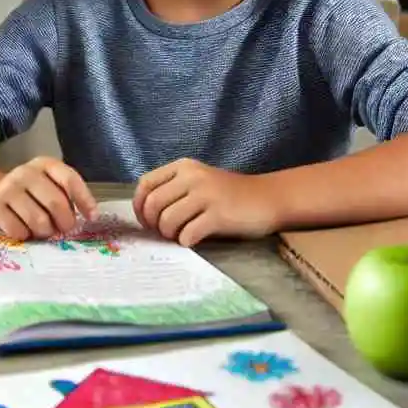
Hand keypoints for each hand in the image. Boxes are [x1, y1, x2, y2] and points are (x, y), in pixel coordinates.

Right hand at [0, 156, 98, 240]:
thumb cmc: (30, 192)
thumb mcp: (49, 184)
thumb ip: (67, 195)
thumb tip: (90, 216)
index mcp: (45, 164)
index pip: (69, 179)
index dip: (84, 200)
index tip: (92, 217)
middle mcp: (26, 172)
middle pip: (56, 203)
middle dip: (65, 222)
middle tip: (63, 228)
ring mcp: (9, 188)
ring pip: (39, 221)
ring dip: (45, 232)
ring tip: (43, 228)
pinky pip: (19, 232)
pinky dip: (25, 236)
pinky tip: (23, 228)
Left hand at [133, 158, 281, 246]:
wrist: (268, 198)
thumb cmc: (229, 194)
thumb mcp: (199, 181)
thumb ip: (174, 190)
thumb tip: (145, 214)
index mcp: (183, 166)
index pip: (146, 183)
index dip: (139, 206)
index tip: (145, 222)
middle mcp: (192, 176)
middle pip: (153, 204)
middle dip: (153, 224)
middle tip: (164, 233)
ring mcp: (206, 195)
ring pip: (167, 220)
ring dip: (169, 234)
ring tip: (180, 236)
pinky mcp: (218, 215)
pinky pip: (188, 233)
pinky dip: (186, 241)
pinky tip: (194, 240)